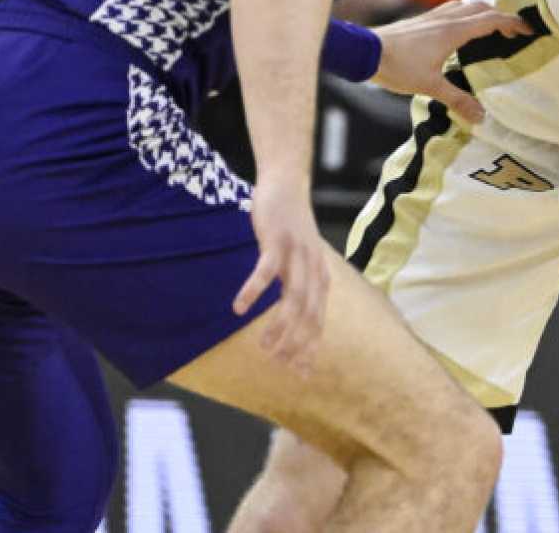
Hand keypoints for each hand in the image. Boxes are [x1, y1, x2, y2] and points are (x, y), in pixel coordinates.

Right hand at [232, 184, 329, 373]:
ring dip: (279, 326)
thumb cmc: (290, 226)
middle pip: (308, 315)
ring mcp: (297, 255)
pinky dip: (253, 292)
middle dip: (296, 344)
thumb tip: (293, 314)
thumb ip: (299, 283)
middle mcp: (314, 269)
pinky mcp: (277, 241)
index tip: (299, 373)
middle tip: (279, 365)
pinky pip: (265, 272)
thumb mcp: (300, 258)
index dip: (310, 347)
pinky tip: (238, 308)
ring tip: (264, 347)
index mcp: (320, 277)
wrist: (287, 184)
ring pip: (292, 299)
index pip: (317, 320)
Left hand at [372, 0, 530, 121]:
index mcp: (454, 31)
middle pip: (482, 7)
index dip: (512, 23)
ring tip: (489, 27)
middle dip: (501, 16)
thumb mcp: (430, 86)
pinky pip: (451, 8)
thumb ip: (457, 100)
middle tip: (512, 32)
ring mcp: (432, 16)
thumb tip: (482, 118)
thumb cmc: (397, 67)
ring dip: (482, 12)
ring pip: (465, 5)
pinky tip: (458, 28)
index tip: (527, 30)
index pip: (491, 20)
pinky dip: (465, 13)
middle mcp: (446, 18)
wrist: (365, 51)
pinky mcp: (421, 19)